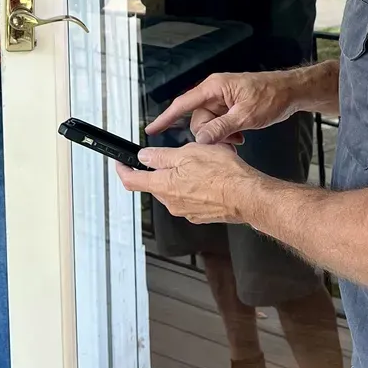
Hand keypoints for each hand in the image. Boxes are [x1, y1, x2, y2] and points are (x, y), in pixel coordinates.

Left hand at [115, 143, 256, 223]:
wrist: (246, 196)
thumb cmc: (223, 175)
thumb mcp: (188, 153)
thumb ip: (162, 156)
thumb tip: (145, 156)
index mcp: (164, 185)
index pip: (132, 181)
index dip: (123, 170)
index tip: (121, 164)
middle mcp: (171, 202)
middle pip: (154, 185)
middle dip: (159, 170)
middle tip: (175, 156)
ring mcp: (185, 211)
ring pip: (173, 191)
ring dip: (179, 178)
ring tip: (200, 165)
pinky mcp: (200, 215)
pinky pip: (189, 199)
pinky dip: (193, 188)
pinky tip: (208, 178)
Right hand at [146, 70, 298, 145]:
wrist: (291, 92)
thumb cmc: (272, 95)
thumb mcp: (246, 115)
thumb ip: (222, 127)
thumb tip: (202, 139)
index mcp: (215, 87)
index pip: (183, 104)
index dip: (165, 118)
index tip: (151, 129)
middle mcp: (215, 92)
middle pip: (197, 119)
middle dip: (210, 134)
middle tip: (229, 140)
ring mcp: (223, 100)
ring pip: (209, 125)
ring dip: (221, 135)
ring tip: (239, 136)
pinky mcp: (230, 107)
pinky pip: (219, 124)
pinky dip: (227, 133)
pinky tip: (240, 135)